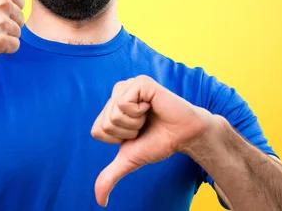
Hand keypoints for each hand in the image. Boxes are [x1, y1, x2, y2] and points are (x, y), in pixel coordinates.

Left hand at [90, 75, 212, 206]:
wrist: (184, 135)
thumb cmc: (158, 143)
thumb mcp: (129, 160)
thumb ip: (110, 176)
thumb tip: (100, 202)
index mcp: (111, 108)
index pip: (97, 131)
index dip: (117, 140)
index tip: (136, 134)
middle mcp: (117, 93)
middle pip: (105, 123)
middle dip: (127, 132)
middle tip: (144, 126)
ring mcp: (128, 85)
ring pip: (114, 114)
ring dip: (134, 123)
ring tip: (149, 116)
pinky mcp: (140, 82)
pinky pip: (124, 103)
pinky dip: (139, 112)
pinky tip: (152, 107)